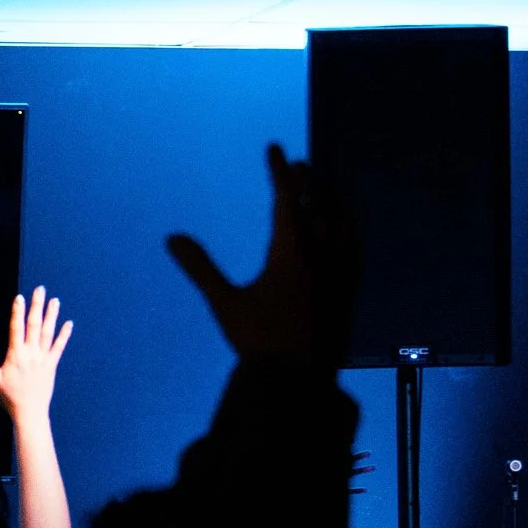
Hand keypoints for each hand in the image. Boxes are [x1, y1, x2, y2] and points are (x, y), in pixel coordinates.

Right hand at [0, 285, 72, 422]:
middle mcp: (31, 353)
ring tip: (55, 301)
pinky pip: (59, 347)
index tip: (19, 297)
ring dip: (52, 315)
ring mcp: (43, 358)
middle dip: (37, 306)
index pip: (17, 328)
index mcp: (16, 355)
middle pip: (35, 325)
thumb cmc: (9, 397)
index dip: (18, 312)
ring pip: (49, 332)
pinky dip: (64, 335)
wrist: (30, 413)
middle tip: (40, 290)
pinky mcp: (52, 365)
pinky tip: (68, 324)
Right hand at [166, 143, 354, 363]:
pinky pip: (355, 247)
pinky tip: (344, 231)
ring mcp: (340, 273)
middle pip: (320, 205)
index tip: (275, 148)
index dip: (279, 171)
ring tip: (322, 190)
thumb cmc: (257, 341)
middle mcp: (322, 256)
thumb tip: (172, 238)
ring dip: (331, 201)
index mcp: (291, 253)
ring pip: (342, 224)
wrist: (299, 379)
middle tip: (297, 164)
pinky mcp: (349, 289)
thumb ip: (200, 268)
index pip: (287, 200)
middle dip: (308, 181)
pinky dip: (348, 228)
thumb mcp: (224, 303)